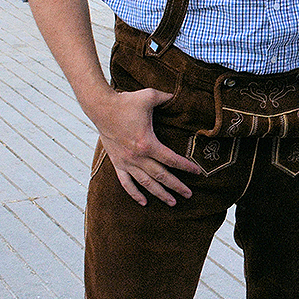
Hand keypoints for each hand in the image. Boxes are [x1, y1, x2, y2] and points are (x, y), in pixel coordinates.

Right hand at [95, 88, 202, 206]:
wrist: (100, 108)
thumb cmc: (126, 101)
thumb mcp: (150, 96)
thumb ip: (167, 97)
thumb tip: (179, 96)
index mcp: (147, 143)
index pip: (171, 159)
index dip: (186, 167)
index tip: (197, 172)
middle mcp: (137, 157)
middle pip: (161, 176)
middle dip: (176, 186)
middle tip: (189, 195)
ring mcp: (126, 162)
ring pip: (145, 183)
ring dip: (159, 193)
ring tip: (172, 202)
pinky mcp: (117, 163)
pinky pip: (126, 183)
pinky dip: (134, 193)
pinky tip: (143, 202)